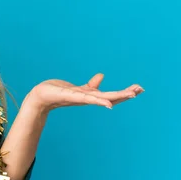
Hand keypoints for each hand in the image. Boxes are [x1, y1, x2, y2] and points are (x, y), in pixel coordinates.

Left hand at [25, 73, 143, 112]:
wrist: (40, 97)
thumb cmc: (57, 93)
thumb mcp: (77, 88)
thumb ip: (91, 85)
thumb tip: (103, 75)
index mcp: (89, 96)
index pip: (110, 95)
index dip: (124, 93)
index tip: (139, 88)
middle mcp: (86, 99)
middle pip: (110, 97)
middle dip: (125, 94)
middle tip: (140, 90)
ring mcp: (80, 98)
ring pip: (102, 98)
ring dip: (117, 97)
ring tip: (131, 94)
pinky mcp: (71, 96)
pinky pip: (87, 99)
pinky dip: (98, 101)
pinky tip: (108, 104)